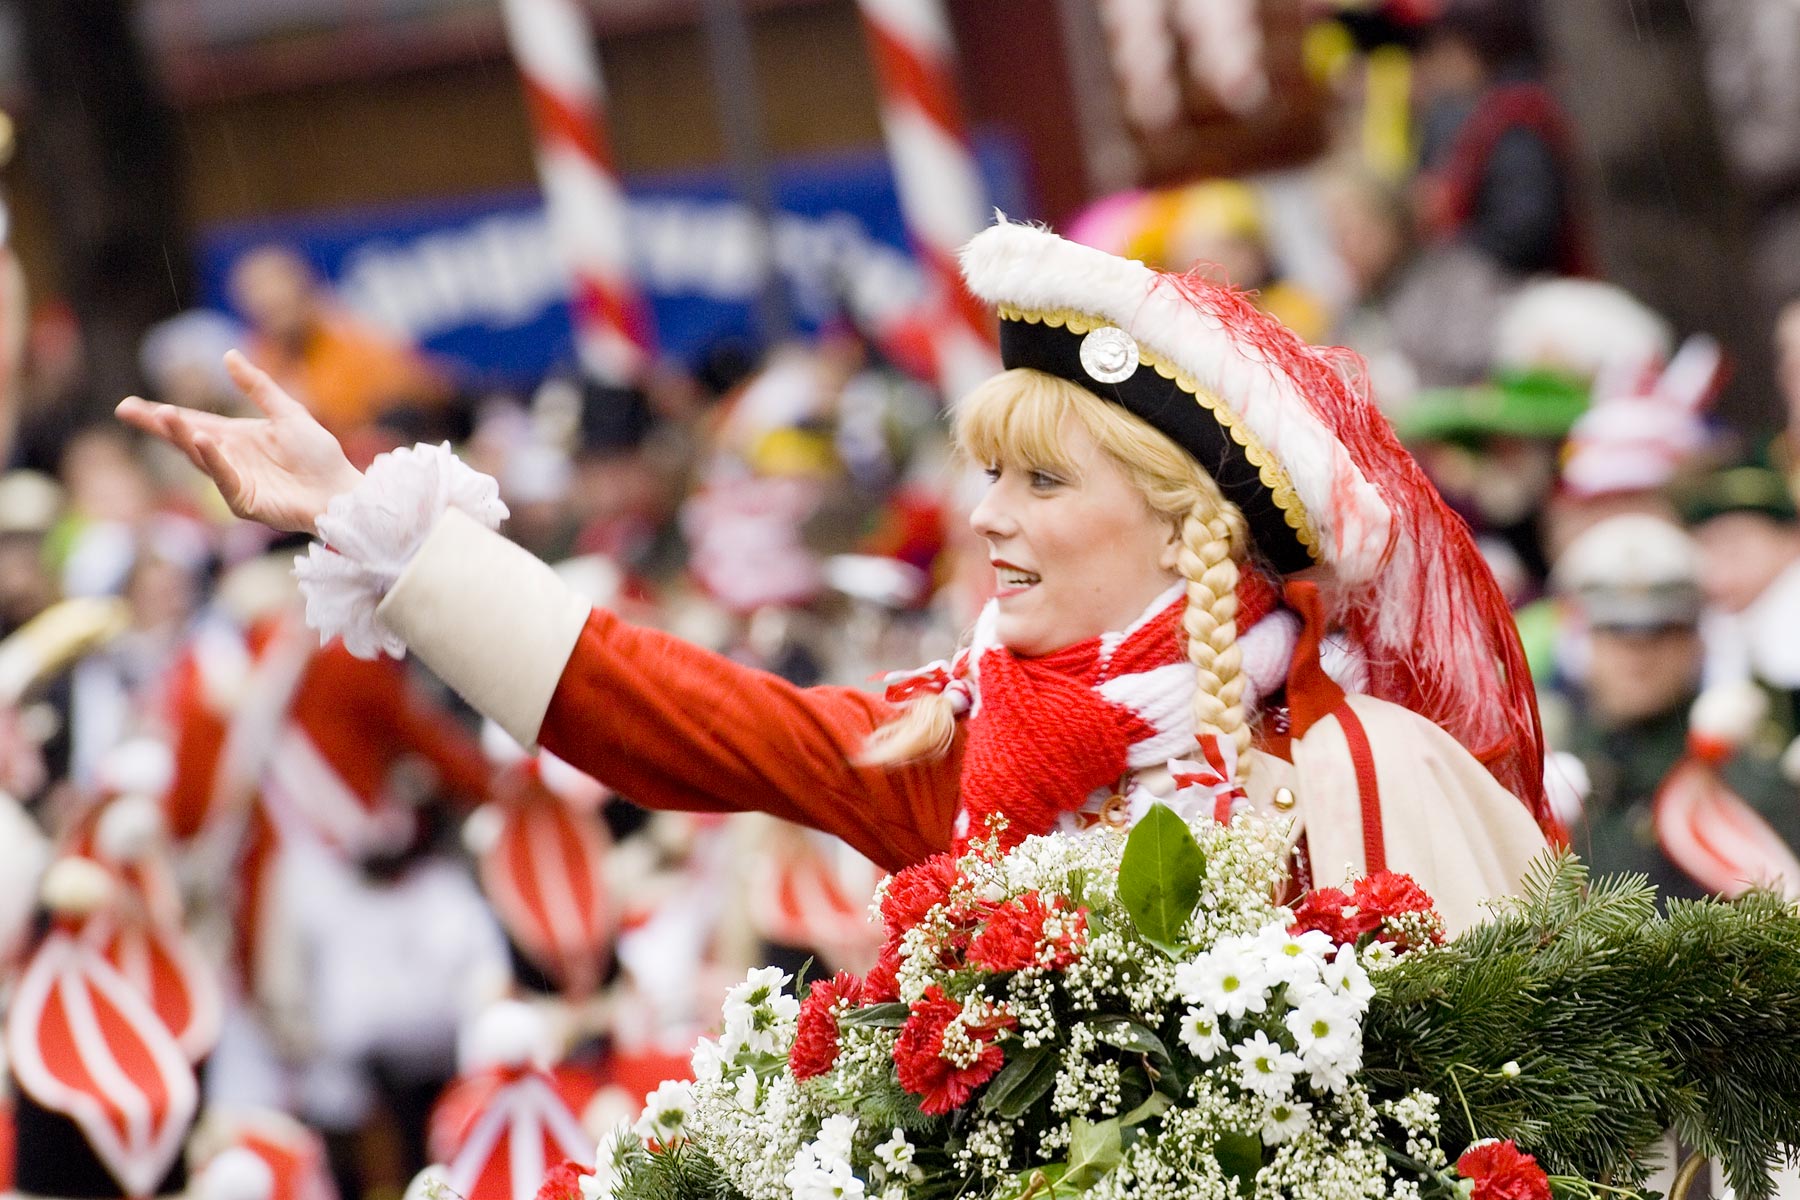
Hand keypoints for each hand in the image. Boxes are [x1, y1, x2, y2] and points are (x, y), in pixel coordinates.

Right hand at [116, 351, 363, 534]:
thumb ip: (258, 387)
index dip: (164, 414)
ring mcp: (233, 481)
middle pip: (185, 439)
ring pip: (200, 456)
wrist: (340, 490)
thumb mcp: (287, 412)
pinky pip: (224, 477)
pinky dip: (213, 459)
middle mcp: (229, 458)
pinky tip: (201, 440)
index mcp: (236, 438)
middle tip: (125, 409)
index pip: (193, 422)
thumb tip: (228, 355)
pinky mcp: (243, 501)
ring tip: (163, 414)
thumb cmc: (318, 455)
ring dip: (182, 435)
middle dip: (157, 424)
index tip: (132, 405)